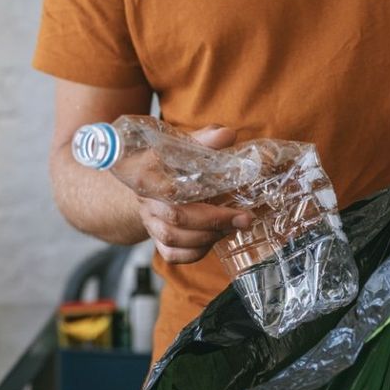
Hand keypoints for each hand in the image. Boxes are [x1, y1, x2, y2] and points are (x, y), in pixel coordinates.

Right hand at [138, 125, 252, 263]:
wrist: (145, 180)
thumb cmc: (169, 161)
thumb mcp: (184, 146)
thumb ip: (205, 141)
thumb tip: (228, 135)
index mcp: (149, 174)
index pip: (167, 188)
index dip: (192, 195)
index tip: (225, 201)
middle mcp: (146, 200)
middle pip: (175, 217)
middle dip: (213, 221)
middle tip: (244, 218)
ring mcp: (150, 222)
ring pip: (173, 239)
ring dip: (208, 236)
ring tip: (233, 226)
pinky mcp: (156, 239)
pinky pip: (172, 255)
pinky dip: (196, 252)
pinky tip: (214, 239)